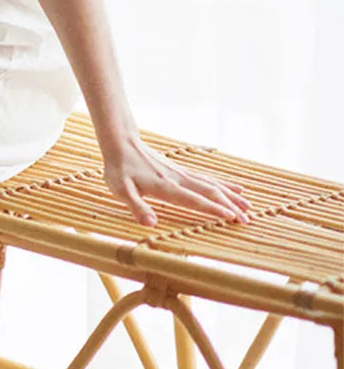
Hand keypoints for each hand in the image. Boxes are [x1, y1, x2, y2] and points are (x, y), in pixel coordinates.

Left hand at [101, 135, 251, 229]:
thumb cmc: (119, 169)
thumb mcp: (121, 190)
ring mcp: (182, 174)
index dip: (212, 209)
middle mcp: (178, 179)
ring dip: (231, 196)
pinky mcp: (181, 171)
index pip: (193, 200)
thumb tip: (151, 224)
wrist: (122, 143)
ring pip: (211, 185)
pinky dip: (223, 184)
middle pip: (209, 192)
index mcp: (165, 187)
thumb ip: (136, 207)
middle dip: (229, 206)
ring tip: (249, 206)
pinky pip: (207, 179)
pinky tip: (235, 188)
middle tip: (246, 220)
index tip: (231, 218)